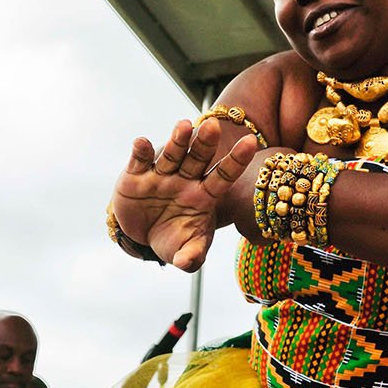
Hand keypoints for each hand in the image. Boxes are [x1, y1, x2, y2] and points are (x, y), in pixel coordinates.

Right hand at [110, 118, 257, 270]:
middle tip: (213, 126)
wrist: (141, 238)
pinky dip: (141, 151)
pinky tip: (142, 144)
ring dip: (178, 140)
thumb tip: (188, 262)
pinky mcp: (136, 175)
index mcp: (204, 195)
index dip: (237, 159)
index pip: (224, 175)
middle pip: (198, 158)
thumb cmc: (173, 241)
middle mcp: (185, 179)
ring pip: (173, 154)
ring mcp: (161, 175)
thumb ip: (192, 256)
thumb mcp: (185, 252)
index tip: (251, 142)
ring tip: (184, 126)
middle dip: (205, 143)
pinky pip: (140, 160)